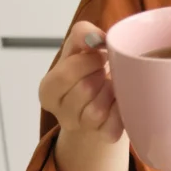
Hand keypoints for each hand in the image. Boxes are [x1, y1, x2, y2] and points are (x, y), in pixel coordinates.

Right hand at [38, 21, 123, 142]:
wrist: (103, 100)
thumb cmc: (88, 71)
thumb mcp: (79, 47)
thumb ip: (82, 34)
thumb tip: (94, 38)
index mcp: (48, 90)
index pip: (66, 73)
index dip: (88, 60)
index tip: (99, 55)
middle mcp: (61, 113)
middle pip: (85, 89)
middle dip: (100, 74)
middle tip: (105, 71)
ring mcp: (82, 128)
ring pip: (98, 109)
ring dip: (112, 91)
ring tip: (112, 85)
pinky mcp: (104, 136)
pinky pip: (115, 123)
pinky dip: (122, 108)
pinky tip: (120, 100)